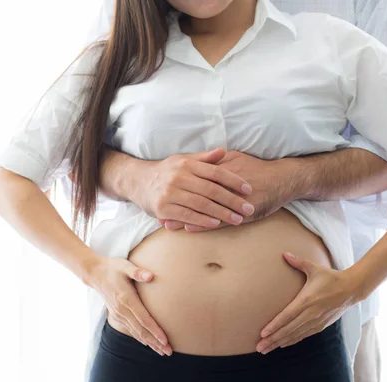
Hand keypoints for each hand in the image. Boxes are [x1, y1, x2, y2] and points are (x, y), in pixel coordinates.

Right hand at [87, 256, 172, 355]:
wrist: (95, 273)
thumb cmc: (113, 267)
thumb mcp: (124, 265)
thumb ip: (137, 271)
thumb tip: (151, 276)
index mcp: (126, 299)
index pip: (143, 319)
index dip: (155, 331)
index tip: (165, 340)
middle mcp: (122, 310)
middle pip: (141, 330)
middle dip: (155, 342)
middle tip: (168, 352)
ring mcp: (118, 314)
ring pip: (136, 332)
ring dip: (149, 343)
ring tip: (162, 351)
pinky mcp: (116, 315)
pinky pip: (130, 329)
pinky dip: (140, 338)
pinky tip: (148, 343)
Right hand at [135, 148, 254, 227]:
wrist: (137, 181)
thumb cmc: (165, 172)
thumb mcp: (183, 160)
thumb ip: (204, 158)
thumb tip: (223, 151)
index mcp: (187, 164)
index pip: (216, 172)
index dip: (234, 181)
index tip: (249, 190)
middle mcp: (179, 177)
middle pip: (212, 190)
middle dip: (233, 201)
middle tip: (248, 209)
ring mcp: (170, 193)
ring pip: (202, 204)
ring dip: (222, 213)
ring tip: (237, 219)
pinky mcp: (163, 208)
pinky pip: (187, 215)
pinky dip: (203, 220)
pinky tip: (216, 224)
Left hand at [161, 151, 294, 231]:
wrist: (283, 179)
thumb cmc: (257, 169)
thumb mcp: (235, 159)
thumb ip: (216, 160)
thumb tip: (200, 159)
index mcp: (221, 170)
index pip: (193, 179)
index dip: (176, 187)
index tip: (160, 192)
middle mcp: (224, 184)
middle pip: (194, 195)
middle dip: (175, 203)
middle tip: (157, 210)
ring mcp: (232, 200)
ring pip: (204, 210)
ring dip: (185, 217)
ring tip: (167, 224)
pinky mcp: (241, 213)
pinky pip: (219, 220)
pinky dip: (204, 225)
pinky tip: (190, 229)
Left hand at [255, 252, 360, 353]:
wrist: (352, 289)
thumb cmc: (331, 277)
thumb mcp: (314, 268)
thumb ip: (298, 262)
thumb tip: (284, 253)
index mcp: (307, 301)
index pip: (287, 316)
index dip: (274, 325)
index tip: (263, 333)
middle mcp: (310, 314)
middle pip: (288, 330)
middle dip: (272, 339)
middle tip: (258, 347)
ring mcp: (316, 321)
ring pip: (295, 335)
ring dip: (279, 343)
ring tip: (266, 349)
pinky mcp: (321, 325)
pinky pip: (303, 335)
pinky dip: (292, 341)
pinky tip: (282, 345)